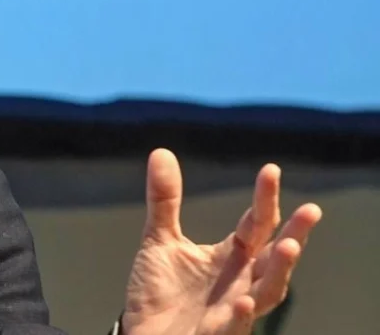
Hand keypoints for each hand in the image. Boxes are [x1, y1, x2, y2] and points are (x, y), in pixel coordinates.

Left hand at [122, 149, 321, 334]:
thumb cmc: (158, 292)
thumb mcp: (159, 240)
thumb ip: (165, 200)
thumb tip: (161, 152)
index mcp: (231, 256)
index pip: (255, 224)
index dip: (264, 198)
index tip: (271, 170)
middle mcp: (241, 280)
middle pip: (274, 256)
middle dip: (294, 234)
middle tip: (310, 211)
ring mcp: (233, 309)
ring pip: (267, 291)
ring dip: (279, 270)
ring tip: (287, 245)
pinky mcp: (217, 333)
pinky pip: (235, 326)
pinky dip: (242, 315)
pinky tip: (244, 300)